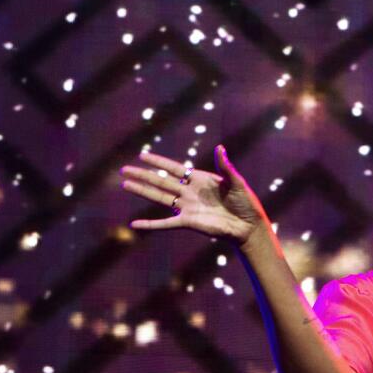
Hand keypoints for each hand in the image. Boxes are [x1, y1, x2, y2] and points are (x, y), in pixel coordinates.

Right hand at [119, 145, 269, 245]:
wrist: (247, 225)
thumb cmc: (245, 201)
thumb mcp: (236, 181)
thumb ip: (225, 166)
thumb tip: (220, 148)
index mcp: (199, 179)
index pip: (173, 168)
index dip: (158, 162)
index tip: (142, 155)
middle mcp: (188, 192)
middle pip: (161, 181)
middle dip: (143, 175)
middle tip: (124, 170)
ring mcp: (186, 207)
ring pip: (159, 198)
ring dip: (142, 191)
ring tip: (125, 185)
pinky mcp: (187, 223)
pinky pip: (165, 223)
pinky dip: (150, 224)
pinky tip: (135, 224)